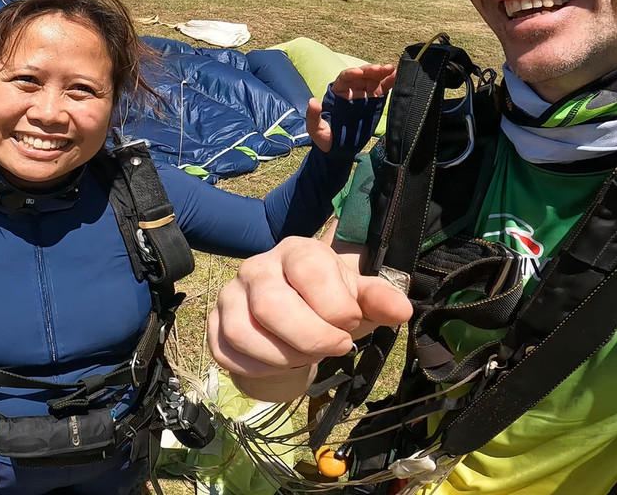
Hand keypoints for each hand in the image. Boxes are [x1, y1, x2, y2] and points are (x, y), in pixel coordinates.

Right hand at [208, 237, 412, 384]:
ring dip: (284, 356)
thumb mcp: (357, 296)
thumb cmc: (328, 300)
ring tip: (306, 355)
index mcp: (296, 250)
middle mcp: (257, 266)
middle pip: (271, 305)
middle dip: (310, 338)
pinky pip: (226, 352)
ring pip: (244, 333)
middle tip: (333, 347)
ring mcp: (230, 294)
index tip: (351, 323)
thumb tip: (401, 310)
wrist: (294, 312)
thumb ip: (379, 299)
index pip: (309, 271)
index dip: (335, 307)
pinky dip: (257, 367)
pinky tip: (279, 362)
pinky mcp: (215, 322)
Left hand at [307, 64, 394, 152]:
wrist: (338, 150)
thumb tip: (313, 101)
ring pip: (373, 79)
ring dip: (382, 73)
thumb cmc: (325, 138)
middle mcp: (351, 90)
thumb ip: (313, 116)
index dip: (352, 73)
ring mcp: (364, 95)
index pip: (345, 78)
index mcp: (337, 92)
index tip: (359, 72)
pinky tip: (396, 75)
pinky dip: (389, 82)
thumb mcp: (316, 129)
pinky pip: (382, 89)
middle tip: (381, 68)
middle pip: (362, 75)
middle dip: (371, 70)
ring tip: (391, 69)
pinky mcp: (374, 102)